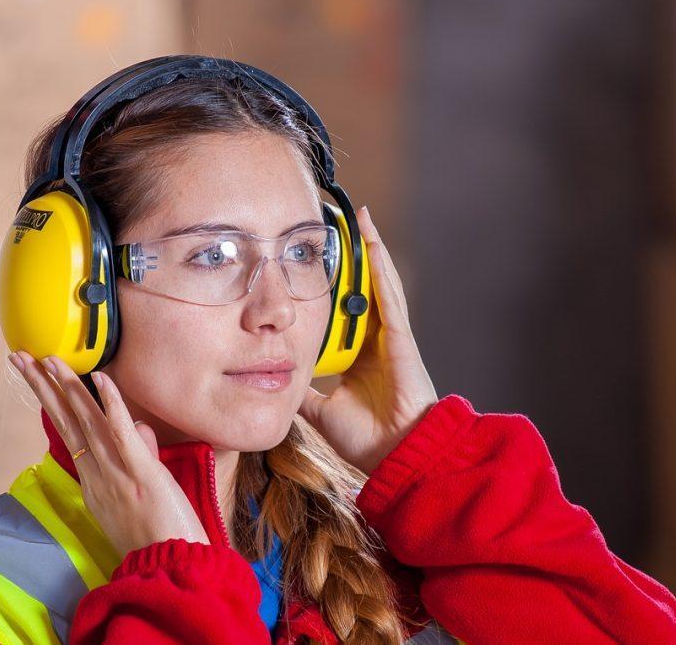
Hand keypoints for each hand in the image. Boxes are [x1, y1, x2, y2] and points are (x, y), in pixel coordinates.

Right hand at [8, 351, 210, 558]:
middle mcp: (98, 475)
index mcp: (93, 482)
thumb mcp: (140, 494)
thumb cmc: (159, 537)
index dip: (51, 401)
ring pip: (87, 422)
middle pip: (66, 422)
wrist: (171, 569)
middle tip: (20, 357)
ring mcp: (117, 474)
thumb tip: (140, 429)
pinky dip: (112, 404)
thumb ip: (138, 456)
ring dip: (66, 386)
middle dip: (41, 386)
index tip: (37, 375)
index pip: (69, 432)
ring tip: (47, 359)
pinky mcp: (142, 474)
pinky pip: (123, 434)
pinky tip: (99, 378)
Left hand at [298, 206, 438, 475]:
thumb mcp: (320, 409)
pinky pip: (389, 295)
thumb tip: (275, 379)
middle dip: (352, 257)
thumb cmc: (367, 439)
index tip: (318, 261)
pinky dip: (380, 268)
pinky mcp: (400, 337)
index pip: (344, 311)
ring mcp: (391, 336)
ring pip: (379, 284)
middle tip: (338, 224)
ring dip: (370, 250)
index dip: (334, 285)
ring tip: (360, 218)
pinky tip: (372, 243)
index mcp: (360, 355)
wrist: (396, 456)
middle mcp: (377, 340)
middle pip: (362, 289)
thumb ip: (303, 391)